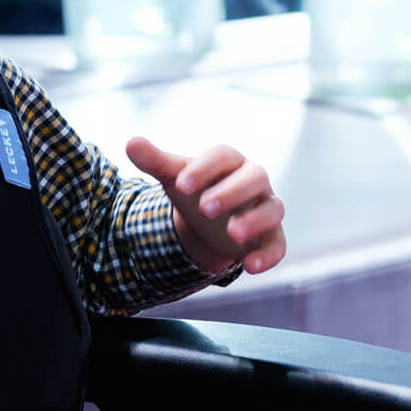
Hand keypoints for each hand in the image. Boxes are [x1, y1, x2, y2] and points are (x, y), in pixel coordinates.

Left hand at [124, 137, 287, 276]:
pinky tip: (250, 267)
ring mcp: (265, 207)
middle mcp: (253, 180)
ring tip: (232, 232)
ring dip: (254, 220)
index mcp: (229, 161)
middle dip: (231, 192)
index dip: (203, 168)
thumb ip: (155, 161)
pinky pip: (278, 244)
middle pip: (254, 177)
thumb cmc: (194, 190)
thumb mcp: (174, 178)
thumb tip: (131, 143)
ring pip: (272, 208)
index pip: (222, 156)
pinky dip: (268, 255)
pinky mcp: (271, 236)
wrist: (208, 221)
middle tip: (206, 208)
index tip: (181, 185)